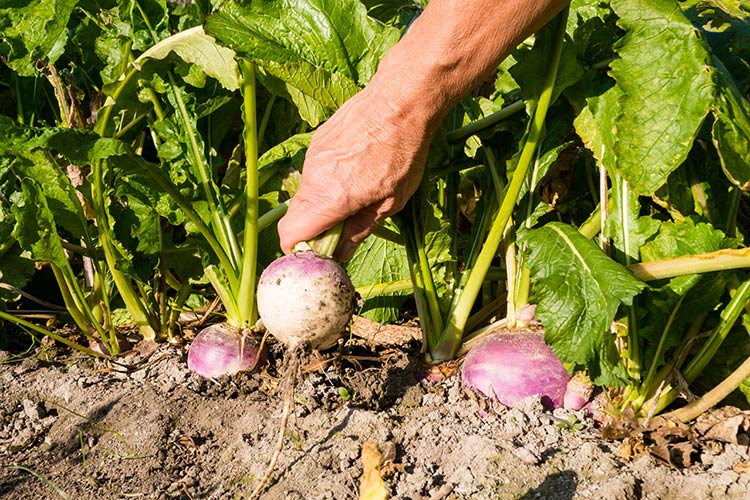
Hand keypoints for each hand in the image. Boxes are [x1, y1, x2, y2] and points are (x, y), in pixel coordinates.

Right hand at [277, 84, 431, 259]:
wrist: (400, 102)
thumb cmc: (403, 153)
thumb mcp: (390, 202)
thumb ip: (359, 230)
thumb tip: (342, 253)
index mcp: (329, 200)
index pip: (290, 236)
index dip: (300, 249)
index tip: (323, 250)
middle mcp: (312, 179)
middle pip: (295, 217)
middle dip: (314, 228)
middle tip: (344, 226)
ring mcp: (312, 158)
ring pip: (305, 193)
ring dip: (322, 203)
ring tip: (356, 193)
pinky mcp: (317, 142)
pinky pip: (313, 172)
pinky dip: (326, 180)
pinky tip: (355, 169)